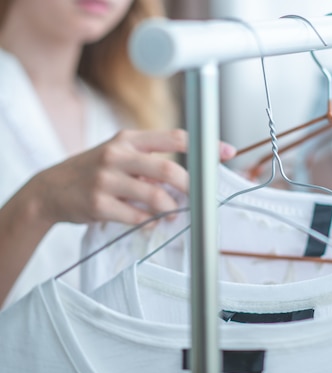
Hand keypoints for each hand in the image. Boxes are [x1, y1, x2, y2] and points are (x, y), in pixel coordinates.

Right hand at [28, 129, 235, 225]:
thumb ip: (151, 162)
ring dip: (171, 209)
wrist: (50, 189)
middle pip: (169, 169)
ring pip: (156, 196)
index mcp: (128, 139)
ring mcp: (106, 179)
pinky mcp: (98, 204)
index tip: (227, 152)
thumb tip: (189, 179)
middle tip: (200, 197)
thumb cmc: (94, 171)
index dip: (204, 145)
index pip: (175, 137)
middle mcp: (117, 155)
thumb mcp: (120, 155)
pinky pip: (137, 217)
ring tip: (172, 214)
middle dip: (192, 186)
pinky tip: (149, 222)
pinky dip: (149, 222)